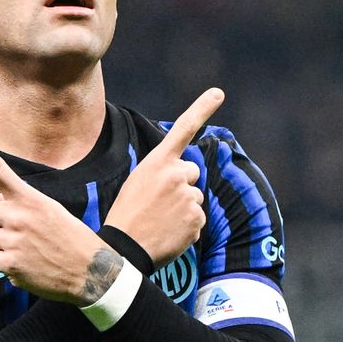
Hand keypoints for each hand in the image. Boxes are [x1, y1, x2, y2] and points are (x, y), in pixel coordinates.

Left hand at [0, 129, 118, 304]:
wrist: (90, 270)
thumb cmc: (68, 236)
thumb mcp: (48, 210)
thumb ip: (16, 201)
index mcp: (30, 198)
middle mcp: (19, 216)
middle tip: (20, 229)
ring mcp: (14, 241)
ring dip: (2, 244)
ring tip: (28, 249)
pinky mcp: (11, 264)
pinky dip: (4, 264)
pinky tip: (24, 264)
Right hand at [104, 88, 223, 266]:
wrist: (124, 249)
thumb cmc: (128, 213)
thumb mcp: (139, 182)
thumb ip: (163, 173)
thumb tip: (188, 176)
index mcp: (158, 162)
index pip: (183, 129)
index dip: (202, 109)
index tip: (218, 93)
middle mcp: (176, 175)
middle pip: (191, 173)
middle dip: (181, 184)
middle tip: (159, 202)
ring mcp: (189, 197)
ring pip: (195, 197)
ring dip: (183, 207)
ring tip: (161, 220)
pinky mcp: (197, 219)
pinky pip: (198, 219)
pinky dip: (186, 226)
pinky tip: (169, 232)